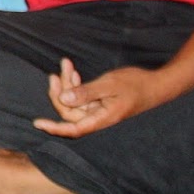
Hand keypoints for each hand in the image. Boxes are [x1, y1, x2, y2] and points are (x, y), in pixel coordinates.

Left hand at [33, 60, 168, 137]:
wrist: (156, 84)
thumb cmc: (136, 84)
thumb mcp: (110, 85)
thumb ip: (87, 93)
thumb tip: (64, 99)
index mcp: (101, 119)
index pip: (73, 128)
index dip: (54, 127)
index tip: (37, 123)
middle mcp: (98, 118)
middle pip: (69, 110)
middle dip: (60, 90)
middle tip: (58, 71)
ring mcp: (98, 110)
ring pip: (74, 101)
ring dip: (67, 84)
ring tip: (67, 64)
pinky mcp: (99, 103)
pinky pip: (81, 97)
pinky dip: (76, 84)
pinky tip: (74, 72)